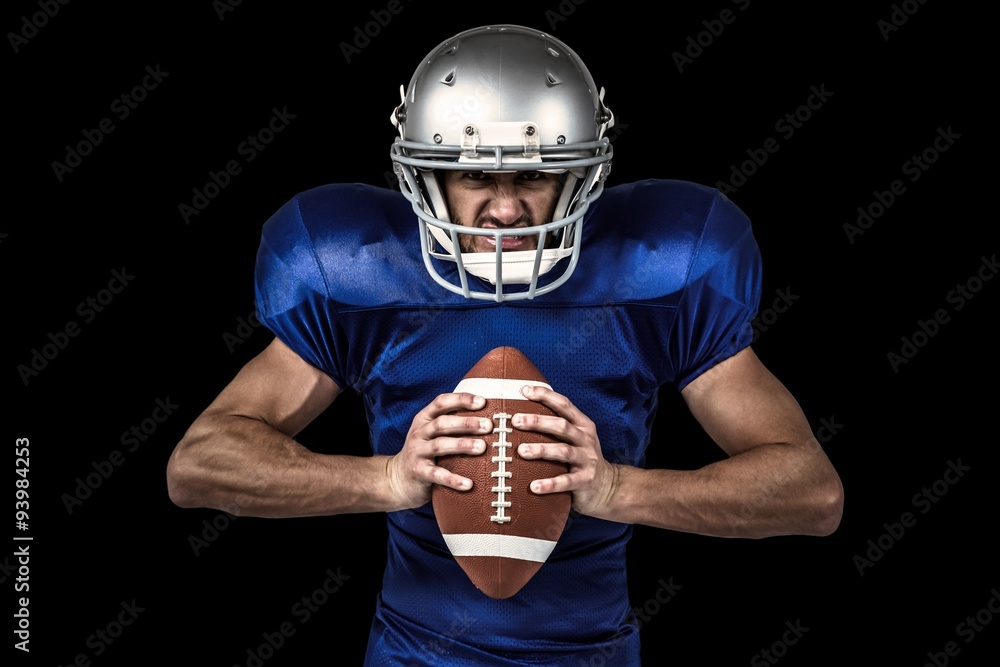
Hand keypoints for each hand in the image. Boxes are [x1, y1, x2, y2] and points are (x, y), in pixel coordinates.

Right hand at [386, 392, 491, 509]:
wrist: (398, 479)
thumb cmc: (425, 451)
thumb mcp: (432, 433)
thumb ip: (452, 422)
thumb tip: (489, 415)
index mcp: (424, 418)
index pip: (441, 402)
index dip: (461, 400)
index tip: (483, 402)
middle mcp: (419, 432)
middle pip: (442, 423)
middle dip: (466, 423)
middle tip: (488, 426)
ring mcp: (417, 452)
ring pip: (440, 445)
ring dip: (462, 445)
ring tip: (482, 448)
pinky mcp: (418, 472)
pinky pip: (436, 475)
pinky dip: (453, 479)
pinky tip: (469, 484)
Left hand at [513, 385, 618, 517]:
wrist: (607, 486)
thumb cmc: (581, 457)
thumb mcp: (575, 438)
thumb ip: (556, 426)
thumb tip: (521, 412)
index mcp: (582, 425)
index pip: (564, 405)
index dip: (545, 396)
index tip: (524, 391)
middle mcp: (586, 439)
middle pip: (562, 426)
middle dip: (538, 421)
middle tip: (516, 420)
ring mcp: (587, 460)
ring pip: (563, 451)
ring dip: (541, 450)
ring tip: (521, 451)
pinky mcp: (585, 480)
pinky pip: (566, 482)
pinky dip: (550, 484)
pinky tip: (533, 486)